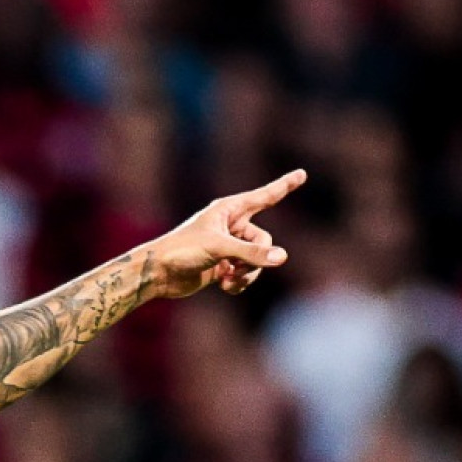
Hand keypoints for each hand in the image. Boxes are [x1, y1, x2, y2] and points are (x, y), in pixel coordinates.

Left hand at [148, 171, 306, 300]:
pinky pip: (245, 275)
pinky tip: (223, 286)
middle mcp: (231, 225)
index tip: (302, 174)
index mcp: (230, 209)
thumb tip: (282, 258)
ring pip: (256, 261)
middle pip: (264, 241)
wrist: (159, 273)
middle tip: (236, 268)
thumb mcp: (220, 249)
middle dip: (255, 259)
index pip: (265, 196)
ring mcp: (228, 247)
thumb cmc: (184, 250)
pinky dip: (239, 283)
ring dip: (247, 275)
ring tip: (227, 280)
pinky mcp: (223, 266)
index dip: (284, 186)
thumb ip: (252, 254)